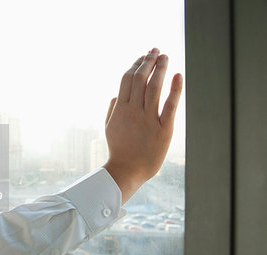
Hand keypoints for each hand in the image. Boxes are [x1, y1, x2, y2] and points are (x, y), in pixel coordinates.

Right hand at [103, 48, 182, 205]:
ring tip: (165, 57)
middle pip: (140, 79)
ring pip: (154, 87)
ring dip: (160, 69)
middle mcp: (133, 111)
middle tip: (156, 50)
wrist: (127, 171)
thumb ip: (111, 109)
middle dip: (148, 61)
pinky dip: (175, 89)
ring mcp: (148, 120)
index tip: (142, 56)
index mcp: (120, 109)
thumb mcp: (109, 127)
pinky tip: (178, 76)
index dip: (135, 64)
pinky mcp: (163, 129)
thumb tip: (115, 94)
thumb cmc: (119, 149)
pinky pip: (170, 106)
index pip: (127, 79)